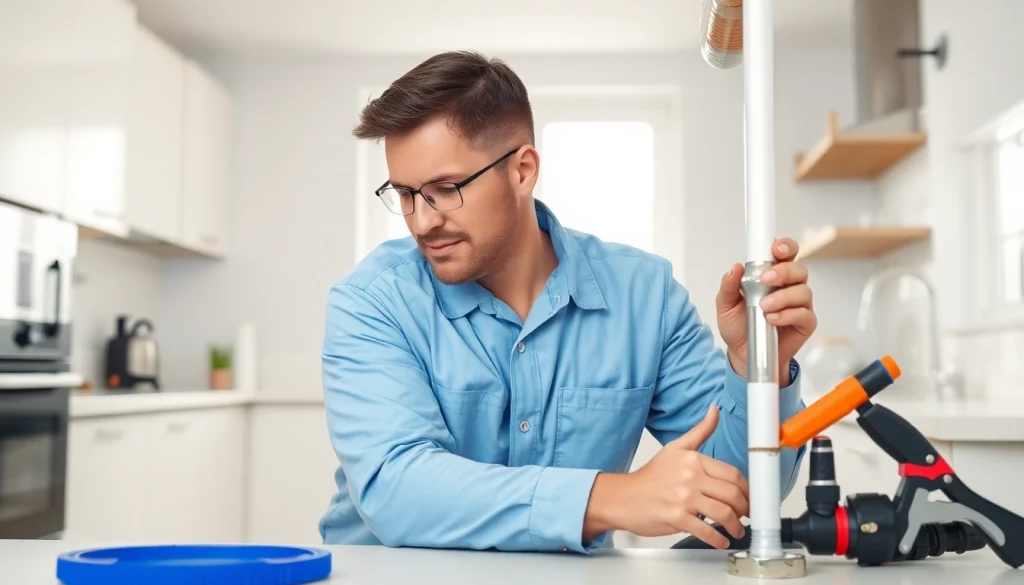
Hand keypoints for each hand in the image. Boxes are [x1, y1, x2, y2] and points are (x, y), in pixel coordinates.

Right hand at [582, 405, 748, 547]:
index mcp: (693, 460)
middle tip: (746, 514)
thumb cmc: (650, 477)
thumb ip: (700, 431)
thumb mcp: (675, 448)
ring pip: (724, 513)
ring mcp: (684, 498)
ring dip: (736, 526)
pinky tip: (721, 541)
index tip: (748, 497)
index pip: (732, 474)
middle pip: (732, 494)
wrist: (623, 497)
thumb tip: (715, 411)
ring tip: (736, 529)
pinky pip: (707, 531)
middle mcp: (690, 477)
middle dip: (745, 508)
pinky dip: (718, 539)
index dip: (746, 489)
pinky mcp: (677, 518)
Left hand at [716, 237, 816, 385]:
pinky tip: (772, 319)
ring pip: (803, 291)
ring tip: (764, 307)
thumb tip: (735, 267)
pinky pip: (804, 314)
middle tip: (765, 279)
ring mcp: (799, 305)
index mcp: (772, 276)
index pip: (785, 254)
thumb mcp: (726, 305)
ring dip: (782, 297)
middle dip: (783, 271)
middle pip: (799, 269)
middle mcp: (789, 287)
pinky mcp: (805, 323)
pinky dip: (787, 315)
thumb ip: (729, 286)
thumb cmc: (738, 326)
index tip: (775, 249)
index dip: (785, 247)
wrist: (742, 354)